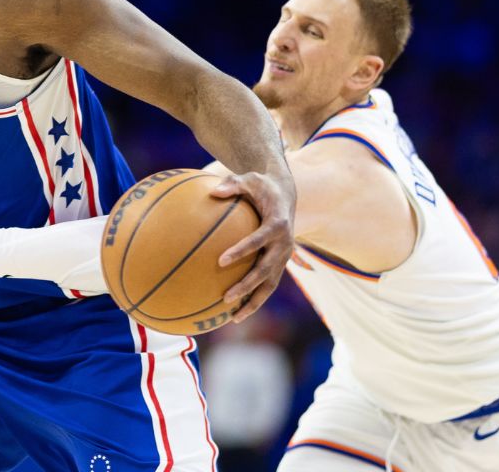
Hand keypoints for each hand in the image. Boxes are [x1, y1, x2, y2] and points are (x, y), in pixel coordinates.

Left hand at [210, 170, 294, 323]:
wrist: (285, 195)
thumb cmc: (262, 186)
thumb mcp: (249, 179)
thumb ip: (233, 184)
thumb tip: (213, 191)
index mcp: (277, 224)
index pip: (259, 240)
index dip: (242, 250)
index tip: (221, 260)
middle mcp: (284, 244)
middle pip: (266, 270)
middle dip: (247, 285)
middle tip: (226, 297)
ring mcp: (283, 257)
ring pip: (270, 285)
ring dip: (253, 302)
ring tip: (233, 318)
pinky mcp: (280, 264)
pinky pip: (267, 285)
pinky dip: (253, 299)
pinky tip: (234, 312)